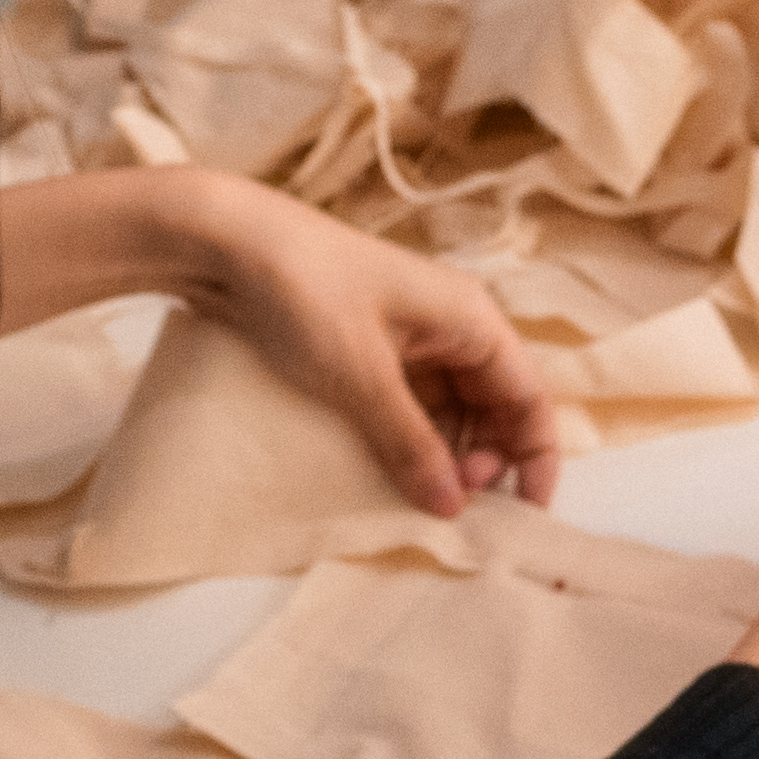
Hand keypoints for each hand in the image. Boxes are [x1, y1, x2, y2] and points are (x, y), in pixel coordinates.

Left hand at [0, 169, 561, 515]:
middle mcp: (449, 327)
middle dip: (483, 462)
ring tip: (417, 498)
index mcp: (469, 319)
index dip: (533, 458)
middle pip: (494, 408)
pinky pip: (407, 404)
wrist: (224, 242)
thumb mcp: (362, 378)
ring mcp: (408, 337)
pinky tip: (386, 471)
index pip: (528, 398)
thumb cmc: (305, 293)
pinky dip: (406, 439)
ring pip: (450, 410)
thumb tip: (452, 505)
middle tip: (450, 507)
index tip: (522, 515)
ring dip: (443, 455)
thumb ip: (411, 443)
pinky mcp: (368, 347)